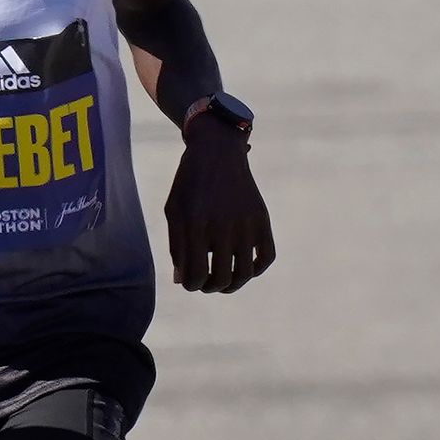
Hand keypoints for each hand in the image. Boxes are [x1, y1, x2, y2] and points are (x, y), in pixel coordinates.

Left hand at [165, 112, 276, 292]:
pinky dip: (256, 269)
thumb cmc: (189, 184)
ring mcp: (245, 223)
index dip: (192, 285)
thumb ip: (177, 247)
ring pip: (244, 273)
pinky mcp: (261, 218)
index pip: (196, 275)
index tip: (191, 281)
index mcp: (194, 224)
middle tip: (206, 283)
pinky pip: (266, 257)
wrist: (217, 151)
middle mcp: (222, 225)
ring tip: (224, 282)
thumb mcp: (174, 212)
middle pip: (221, 278)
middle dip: (210, 287)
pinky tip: (244, 267)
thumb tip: (183, 281)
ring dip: (233, 285)